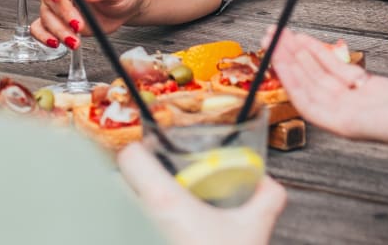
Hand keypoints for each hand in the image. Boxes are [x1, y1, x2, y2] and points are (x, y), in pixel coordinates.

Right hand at [30, 0, 142, 48]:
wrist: (123, 7)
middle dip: (62, 13)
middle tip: (79, 24)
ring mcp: (58, 4)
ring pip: (46, 14)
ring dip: (58, 29)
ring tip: (76, 41)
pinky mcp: (58, 21)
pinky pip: (40, 27)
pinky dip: (44, 36)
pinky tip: (56, 43)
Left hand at [117, 142, 285, 244]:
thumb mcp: (253, 231)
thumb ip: (266, 198)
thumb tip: (267, 182)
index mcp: (164, 200)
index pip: (129, 156)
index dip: (141, 151)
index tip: (154, 154)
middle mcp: (141, 217)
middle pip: (120, 182)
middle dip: (137, 180)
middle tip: (161, 183)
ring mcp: (136, 233)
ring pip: (121, 208)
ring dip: (136, 206)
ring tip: (161, 212)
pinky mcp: (132, 239)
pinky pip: (125, 228)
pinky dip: (138, 226)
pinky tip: (165, 231)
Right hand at [270, 15, 387, 154]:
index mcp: (382, 95)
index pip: (338, 74)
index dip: (316, 53)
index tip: (298, 36)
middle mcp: (365, 108)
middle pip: (318, 80)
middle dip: (295, 56)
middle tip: (276, 34)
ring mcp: (355, 118)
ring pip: (310, 91)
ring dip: (288, 65)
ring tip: (273, 42)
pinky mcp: (349, 126)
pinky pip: (312, 106)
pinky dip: (293, 83)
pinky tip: (281, 62)